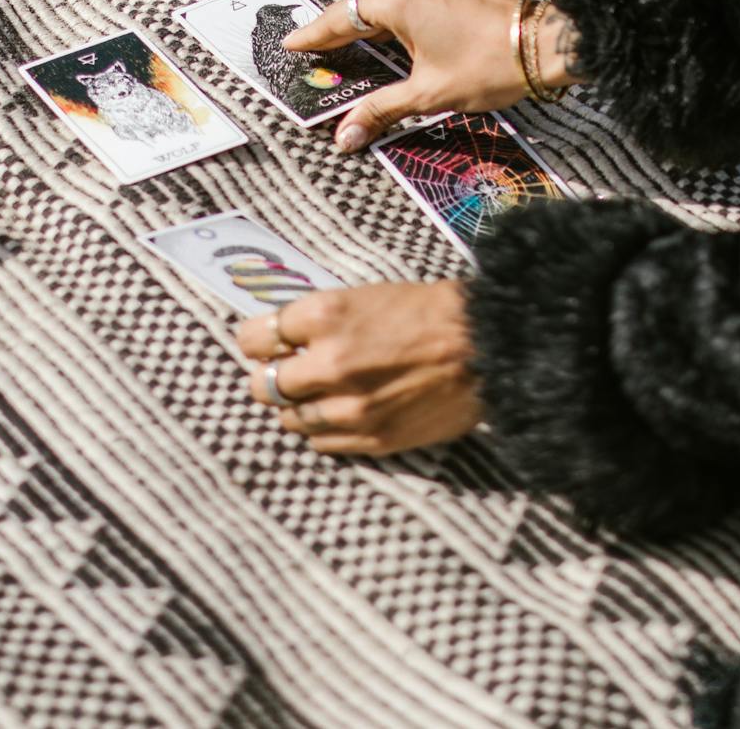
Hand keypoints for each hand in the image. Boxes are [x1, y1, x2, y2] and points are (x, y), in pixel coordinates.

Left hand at [235, 282, 480, 455]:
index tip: (263, 343)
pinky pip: (322, 443)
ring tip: (318, 394)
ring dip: (297, 407)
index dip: (256, 340)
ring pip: (290, 419)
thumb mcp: (363, 296)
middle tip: (287, 371)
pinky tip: (340, 413)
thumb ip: (317, 320)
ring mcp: (349, 407)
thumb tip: (278, 339)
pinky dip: (323, 429)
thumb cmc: (427, 312)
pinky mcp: (371, 438)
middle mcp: (329, 364)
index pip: (254, 338)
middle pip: (264, 385)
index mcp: (325, 317)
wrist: (486, 345)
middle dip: (271, 377)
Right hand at [284, 0, 581, 151]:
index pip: (341, 17)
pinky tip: (399, 32)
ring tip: (356, 44)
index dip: (314, 35)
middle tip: (319, 49)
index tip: (292, 44)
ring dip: (375, 21)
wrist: (547, 42)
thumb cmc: (489, 65)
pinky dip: (401, 12)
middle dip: (343, 30)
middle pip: (365, 5)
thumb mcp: (429, 93)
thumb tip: (345, 137)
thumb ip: (380, 110)